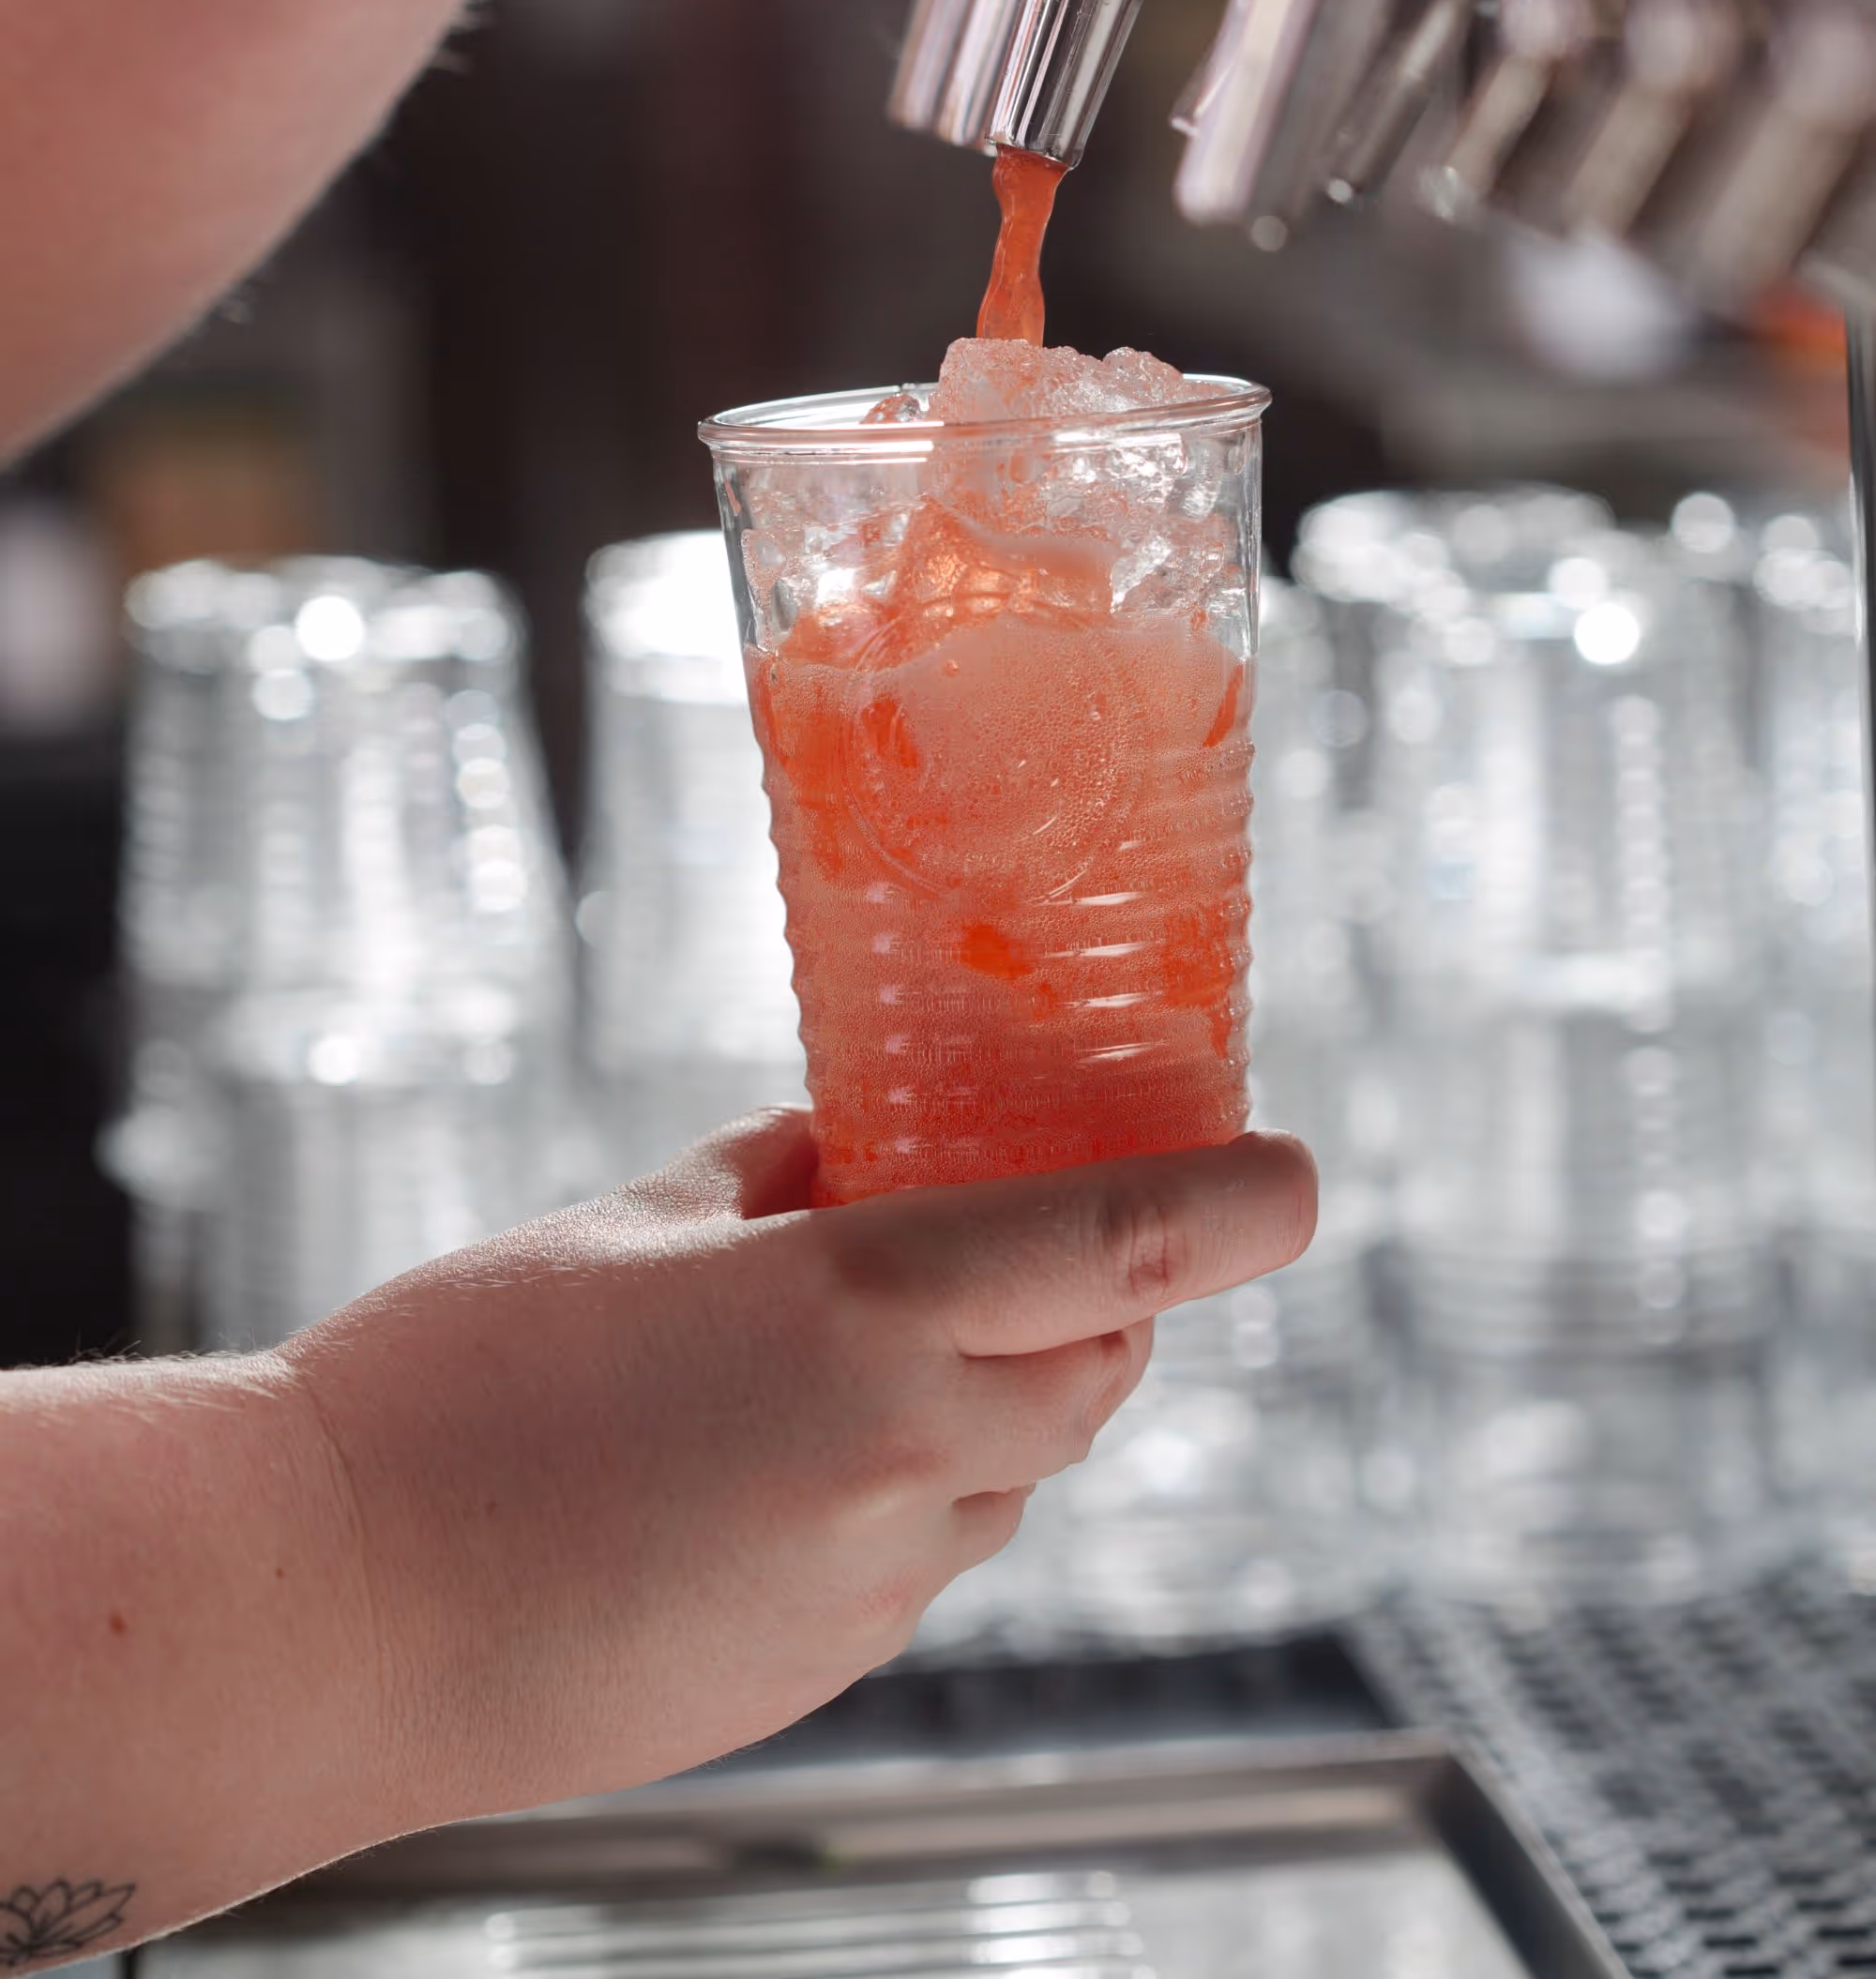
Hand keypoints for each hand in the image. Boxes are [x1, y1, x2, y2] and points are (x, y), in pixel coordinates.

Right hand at [288, 1109, 1315, 1823]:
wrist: (324, 1615)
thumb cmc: (448, 1391)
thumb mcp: (625, 1227)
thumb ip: (769, 1178)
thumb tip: (849, 1149)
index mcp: (854, 1315)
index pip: (1113, 1245)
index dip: (1228, 1203)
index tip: (1293, 1172)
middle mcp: (896, 1460)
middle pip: (1097, 1368)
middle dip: (1107, 1297)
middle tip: (1050, 1228)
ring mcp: (865, 1587)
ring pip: (1018, 1474)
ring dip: (1003, 1395)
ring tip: (876, 1337)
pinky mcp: (820, 1672)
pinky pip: (927, 1557)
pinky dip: (915, 1488)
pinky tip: (784, 1457)